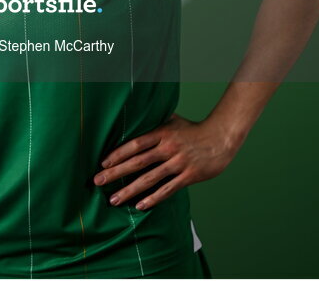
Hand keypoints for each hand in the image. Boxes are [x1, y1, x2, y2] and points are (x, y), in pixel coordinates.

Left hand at [93, 113, 236, 209]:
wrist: (220, 138)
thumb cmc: (193, 129)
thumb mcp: (172, 119)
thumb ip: (154, 120)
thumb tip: (136, 114)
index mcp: (162, 132)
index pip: (135, 144)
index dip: (118, 153)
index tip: (103, 162)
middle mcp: (168, 148)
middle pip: (137, 162)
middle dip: (115, 173)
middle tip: (97, 181)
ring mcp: (178, 163)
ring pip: (149, 179)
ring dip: (129, 190)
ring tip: (113, 199)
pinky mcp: (189, 176)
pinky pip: (167, 190)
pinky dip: (153, 198)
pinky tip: (139, 205)